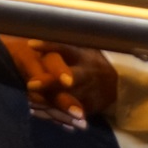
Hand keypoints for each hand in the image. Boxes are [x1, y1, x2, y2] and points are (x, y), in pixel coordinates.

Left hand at [1, 36, 117, 127]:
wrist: (118, 83)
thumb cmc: (88, 61)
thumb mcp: (80, 49)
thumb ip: (62, 45)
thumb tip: (37, 34)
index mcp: (82, 54)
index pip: (65, 48)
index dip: (49, 46)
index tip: (31, 45)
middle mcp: (87, 72)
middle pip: (70, 77)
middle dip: (51, 82)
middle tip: (31, 85)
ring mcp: (91, 90)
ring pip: (70, 98)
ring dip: (50, 100)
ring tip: (30, 101)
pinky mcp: (92, 106)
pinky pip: (73, 112)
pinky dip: (57, 113)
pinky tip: (40, 111)